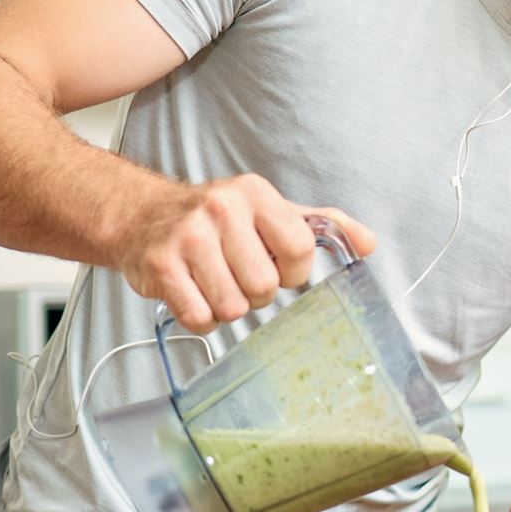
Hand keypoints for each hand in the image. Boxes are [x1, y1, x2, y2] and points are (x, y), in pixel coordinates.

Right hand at [113, 172, 377, 332]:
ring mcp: (187, 237)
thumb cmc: (215, 219)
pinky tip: (193, 294)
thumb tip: (369, 243)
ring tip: (214, 282)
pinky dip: (201, 317)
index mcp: (254, 193)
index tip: (278, 267)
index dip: (294, 271)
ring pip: (233, 306)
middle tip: (238, 276)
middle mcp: (220, 209)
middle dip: (257, 293)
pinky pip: (199, 316)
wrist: (141, 216)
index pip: (299, 247)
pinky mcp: (160, 265)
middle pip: (265, 285)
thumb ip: (319, 225)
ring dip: (228, 306)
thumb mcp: (269, 210)